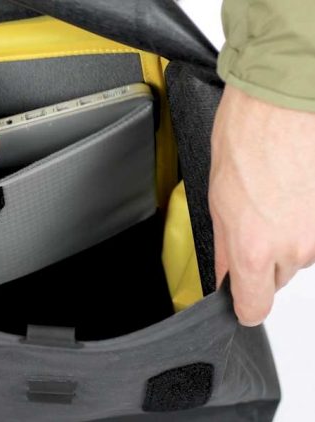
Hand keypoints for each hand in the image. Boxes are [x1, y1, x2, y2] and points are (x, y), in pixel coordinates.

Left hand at [210, 85, 314, 325]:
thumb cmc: (247, 136)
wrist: (285, 99)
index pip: (254, 307)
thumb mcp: (217, 198)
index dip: (245, 303)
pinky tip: (295, 189)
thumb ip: (224, 245)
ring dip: (288, 234)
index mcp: (254, 248)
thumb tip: (225, 273)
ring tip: (274, 195)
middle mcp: (294, 248)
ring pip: (300, 252)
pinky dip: (307, 217)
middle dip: (264, 259)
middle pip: (278, 278)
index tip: (241, 297)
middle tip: (253, 220)